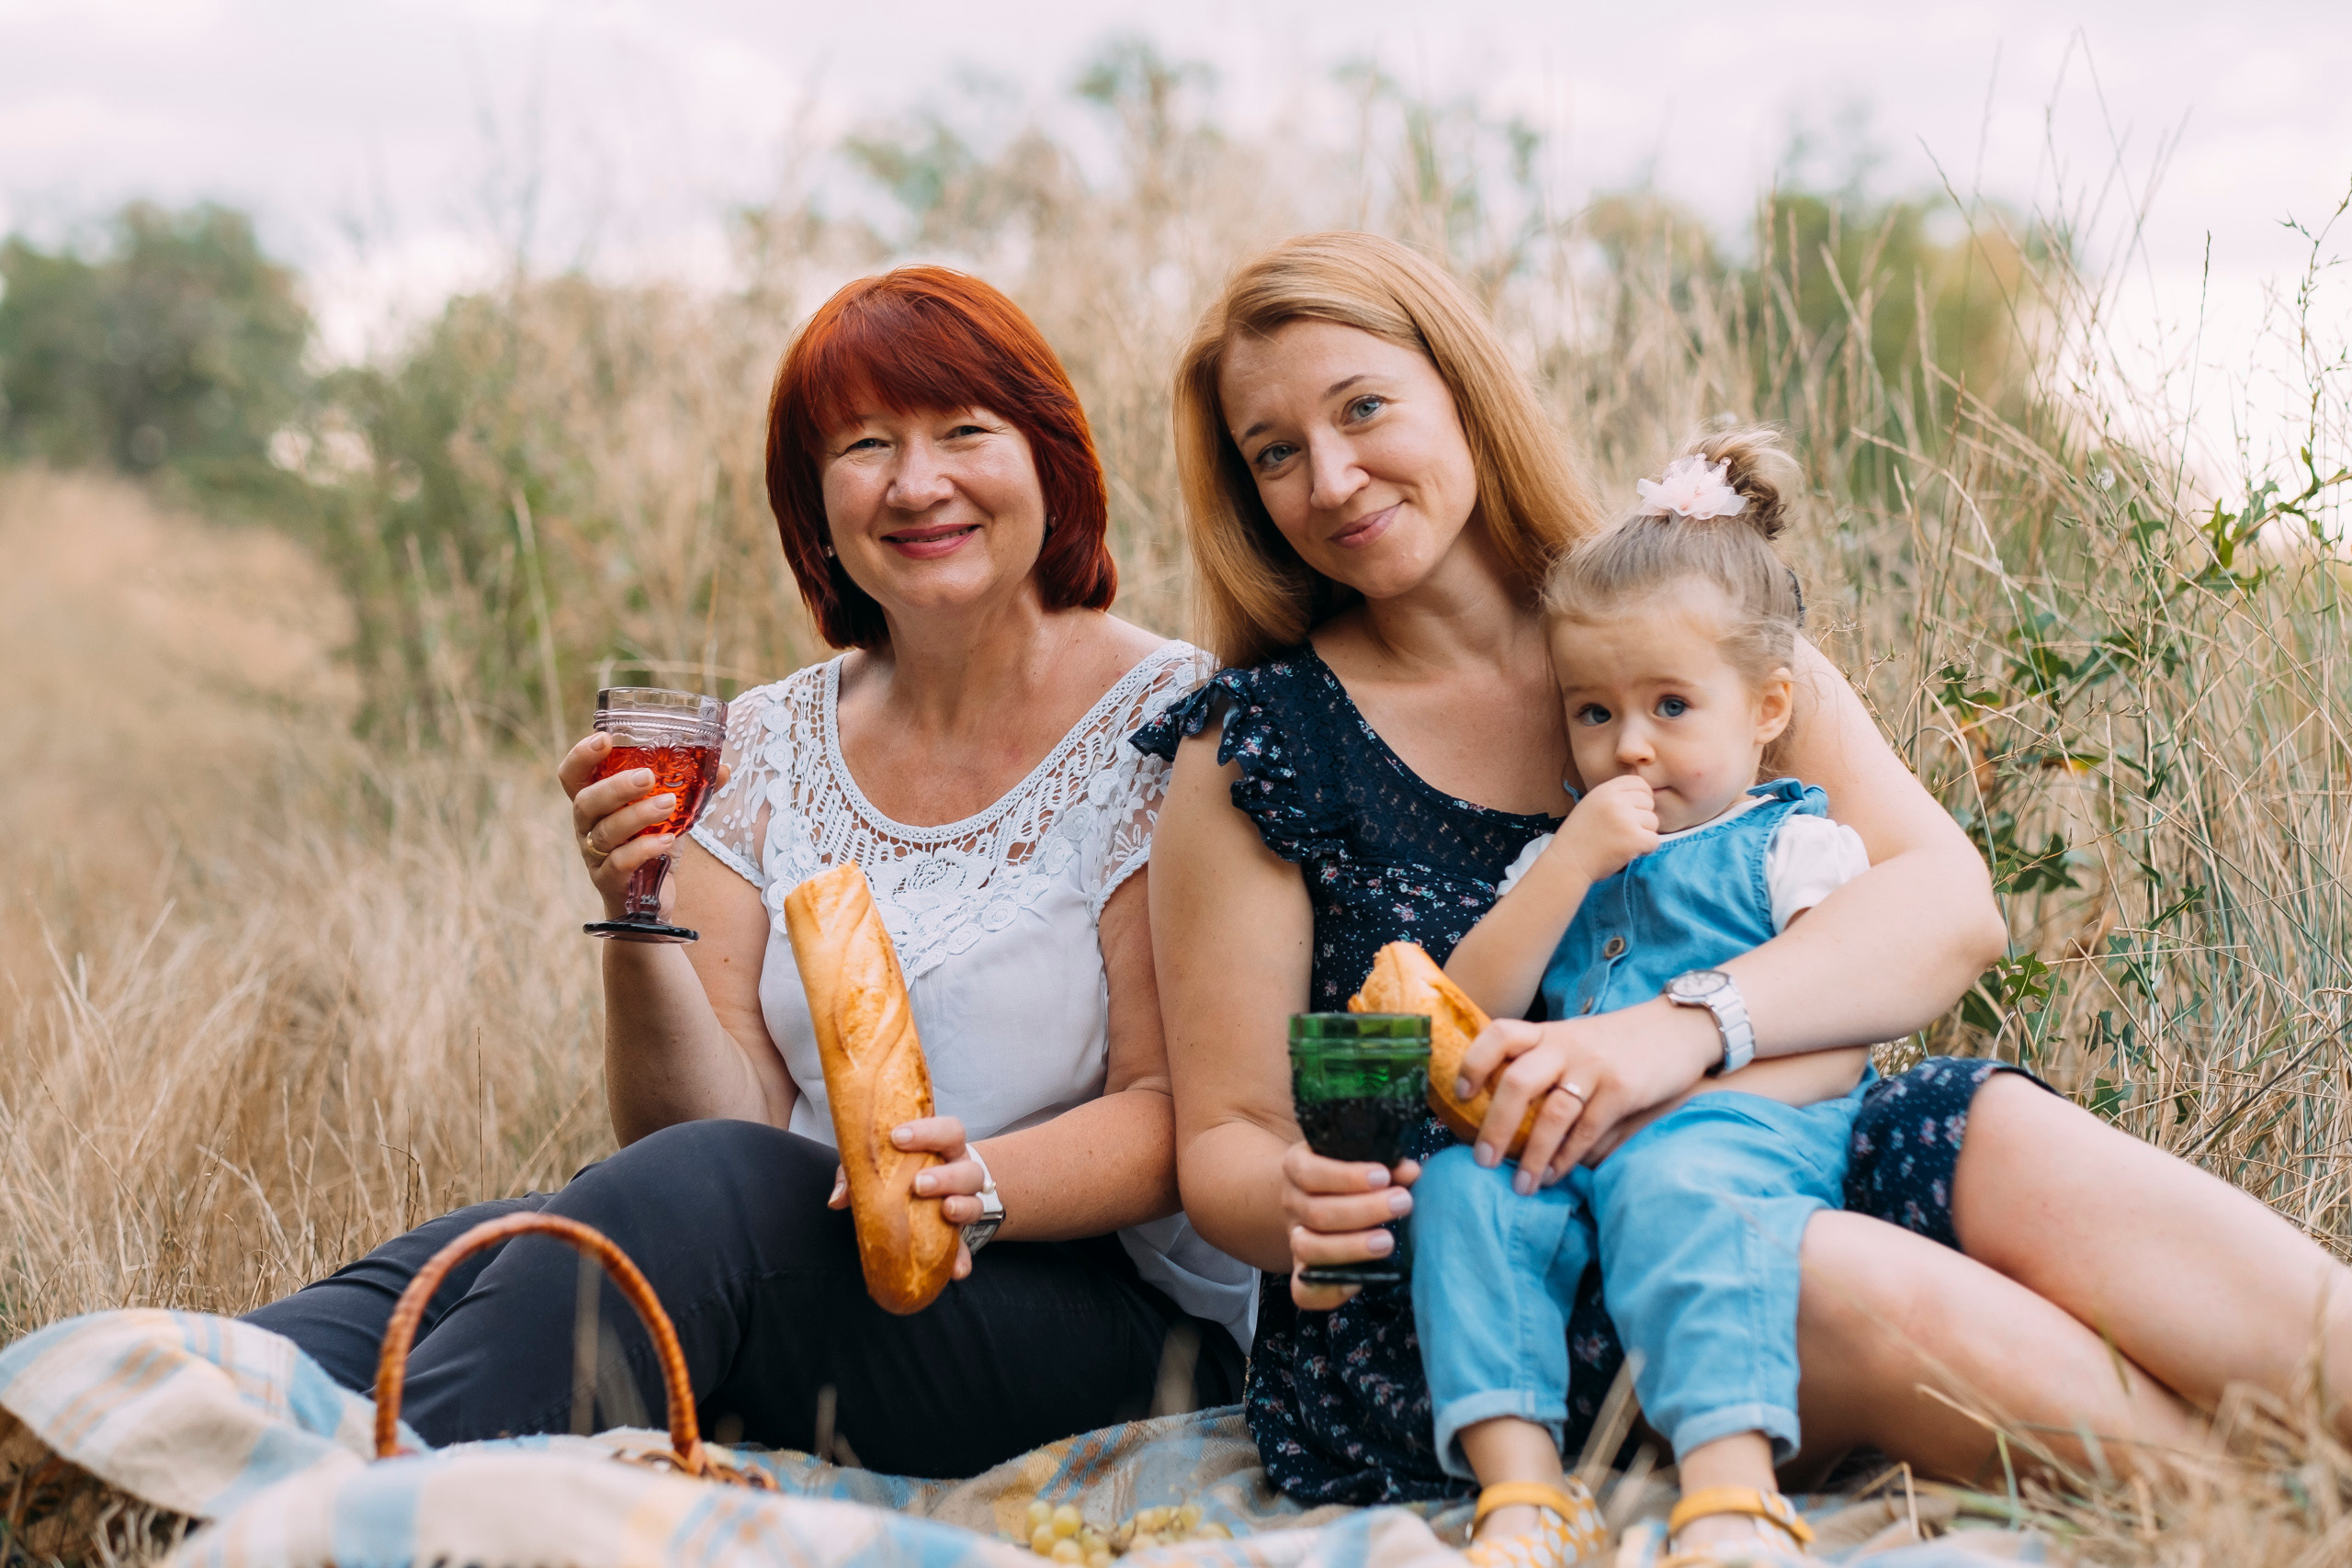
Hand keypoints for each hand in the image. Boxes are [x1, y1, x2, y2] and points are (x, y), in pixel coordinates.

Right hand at [557, 732, 728, 919]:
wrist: (649, 906)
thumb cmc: (651, 850)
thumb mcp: (670, 817)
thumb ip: (690, 792)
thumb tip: (725, 768)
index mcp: (596, 805)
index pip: (572, 776)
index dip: (581, 756)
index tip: (604, 738)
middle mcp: (588, 828)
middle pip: (585, 801)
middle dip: (616, 786)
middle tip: (647, 777)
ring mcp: (595, 856)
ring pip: (606, 831)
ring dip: (637, 815)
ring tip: (668, 805)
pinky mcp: (609, 881)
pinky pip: (620, 862)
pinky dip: (643, 848)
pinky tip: (667, 841)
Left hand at [826, 1115, 982, 1280]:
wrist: (932, 1188)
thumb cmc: (902, 1169)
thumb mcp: (878, 1165)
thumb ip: (856, 1174)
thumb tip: (838, 1199)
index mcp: (943, 1149)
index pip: (949, 1130)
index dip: (928, 1131)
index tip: (898, 1137)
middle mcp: (961, 1172)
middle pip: (970, 1169)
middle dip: (947, 1175)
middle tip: (918, 1183)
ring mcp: (964, 1203)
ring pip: (976, 1203)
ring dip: (963, 1207)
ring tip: (945, 1211)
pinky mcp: (960, 1234)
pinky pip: (967, 1248)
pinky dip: (963, 1259)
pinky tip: (955, 1271)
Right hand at [1279, 1141, 1419, 1309]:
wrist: (1317, 1199)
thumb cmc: (1348, 1177)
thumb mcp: (1360, 1162)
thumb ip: (1386, 1166)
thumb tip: (1409, 1172)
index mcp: (1297, 1166)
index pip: (1309, 1172)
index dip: (1346, 1177)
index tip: (1383, 1177)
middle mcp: (1291, 1203)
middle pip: (1317, 1212)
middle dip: (1364, 1210)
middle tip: (1402, 1203)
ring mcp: (1294, 1238)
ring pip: (1308, 1248)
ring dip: (1351, 1247)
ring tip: (1388, 1242)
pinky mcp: (1303, 1271)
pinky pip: (1302, 1292)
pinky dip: (1329, 1291)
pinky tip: (1360, 1280)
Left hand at [1455, 1000, 1720, 1186]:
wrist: (1678, 1028)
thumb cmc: (1617, 1044)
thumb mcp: (1574, 1041)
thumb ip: (1543, 1066)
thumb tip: (1499, 1117)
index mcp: (1547, 1033)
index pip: (1499, 1035)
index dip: (1474, 1063)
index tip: (1460, 1095)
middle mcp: (1565, 1046)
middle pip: (1517, 1081)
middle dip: (1495, 1125)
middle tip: (1482, 1161)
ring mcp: (1594, 1066)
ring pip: (1553, 1113)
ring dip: (1533, 1155)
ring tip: (1521, 1186)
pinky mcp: (1622, 1088)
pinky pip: (1587, 1130)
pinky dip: (1567, 1157)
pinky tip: (1555, 1175)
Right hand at [1549, 774, 1658, 883]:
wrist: (1567, 862)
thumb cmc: (1579, 838)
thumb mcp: (1591, 805)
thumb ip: (1613, 798)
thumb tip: (1644, 796)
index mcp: (1605, 790)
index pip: (1639, 783)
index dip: (1643, 796)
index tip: (1635, 810)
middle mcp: (1616, 801)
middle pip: (1649, 803)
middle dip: (1642, 818)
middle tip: (1625, 832)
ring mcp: (1626, 820)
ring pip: (1653, 822)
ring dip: (1644, 834)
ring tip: (1624, 842)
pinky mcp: (1634, 839)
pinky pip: (1654, 840)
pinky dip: (1646, 849)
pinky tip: (1630, 852)